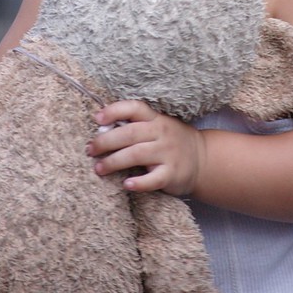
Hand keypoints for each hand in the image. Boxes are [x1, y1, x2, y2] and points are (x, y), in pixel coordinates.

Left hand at [86, 100, 204, 195]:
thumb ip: (134, 126)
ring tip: (98, 168)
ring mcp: (168, 153)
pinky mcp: (172, 174)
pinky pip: (153, 179)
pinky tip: (126, 184)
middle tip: (90, 150)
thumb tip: (101, 128)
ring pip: (137, 155)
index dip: (114, 111)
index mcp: (156, 118)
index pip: (134, 108)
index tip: (97, 118)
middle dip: (106, 141)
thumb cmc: (170, 141)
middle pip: (130, 133)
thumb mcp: (157, 127)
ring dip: (114, 162)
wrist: (202, 160)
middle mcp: (162, 133)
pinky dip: (139, 182)